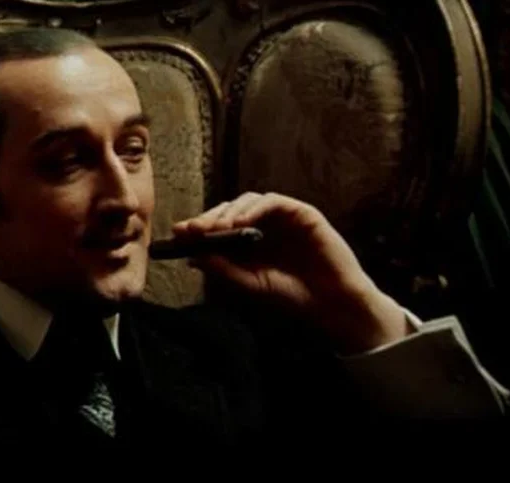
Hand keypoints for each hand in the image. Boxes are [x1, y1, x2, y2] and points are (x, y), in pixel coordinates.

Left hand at [173, 192, 409, 353]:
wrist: (331, 304)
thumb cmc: (293, 295)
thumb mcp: (250, 283)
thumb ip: (223, 269)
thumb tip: (191, 256)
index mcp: (249, 243)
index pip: (219, 227)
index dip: (198, 228)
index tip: (177, 234)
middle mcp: (263, 226)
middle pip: (229, 210)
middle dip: (208, 218)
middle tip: (191, 230)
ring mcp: (282, 218)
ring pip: (248, 201)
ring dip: (228, 212)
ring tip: (214, 229)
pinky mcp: (301, 213)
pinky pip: (273, 202)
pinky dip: (253, 209)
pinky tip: (240, 223)